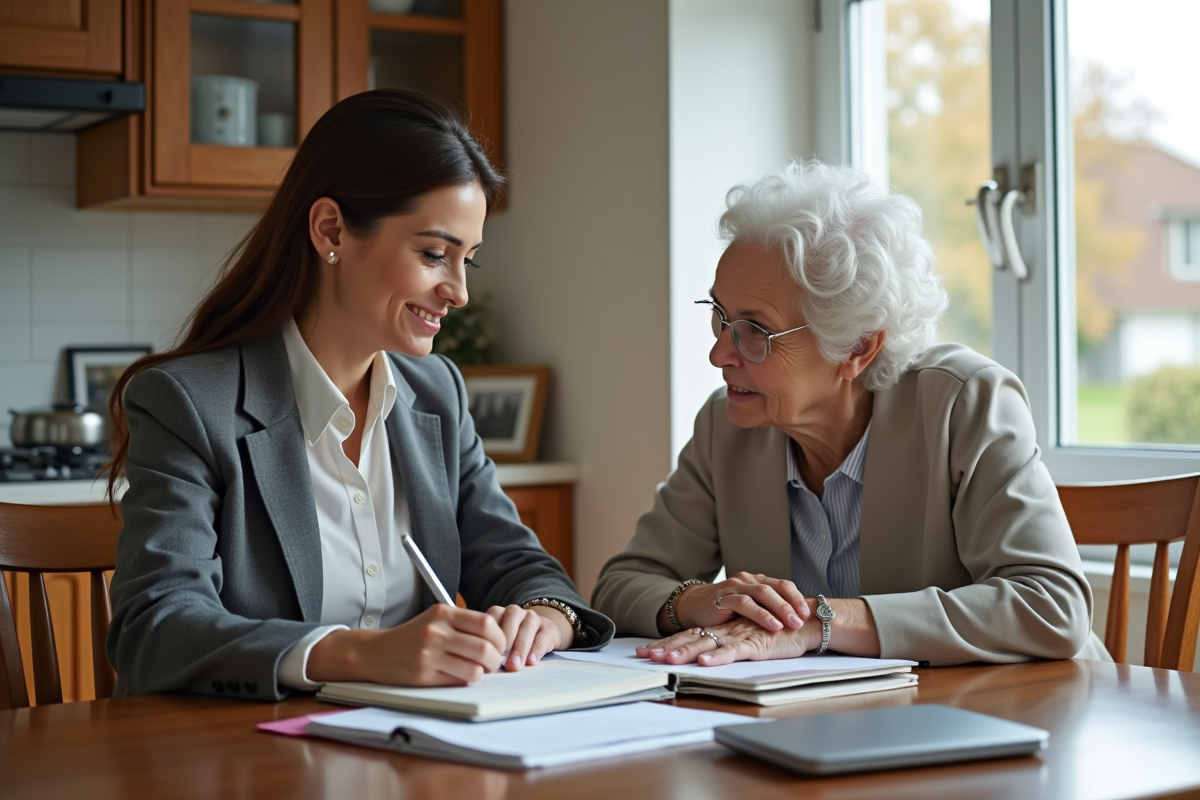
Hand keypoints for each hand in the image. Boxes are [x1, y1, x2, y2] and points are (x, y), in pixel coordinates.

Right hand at [307, 604, 506, 685]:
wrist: (376, 652)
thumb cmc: (414, 636)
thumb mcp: (436, 619)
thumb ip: (464, 624)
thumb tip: (499, 641)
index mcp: (443, 613)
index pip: (486, 624)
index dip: (500, 637)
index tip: (499, 645)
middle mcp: (436, 631)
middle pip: (484, 648)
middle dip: (495, 659)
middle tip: (493, 663)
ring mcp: (429, 654)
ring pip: (475, 669)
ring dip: (482, 673)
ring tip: (478, 670)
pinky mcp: (423, 675)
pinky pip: (458, 681)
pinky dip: (465, 680)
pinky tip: (460, 675)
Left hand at [485, 604, 567, 670]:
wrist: (540, 634)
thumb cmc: (512, 642)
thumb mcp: (499, 642)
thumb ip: (490, 648)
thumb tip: (481, 665)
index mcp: (499, 612)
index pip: (492, 619)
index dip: (489, 637)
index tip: (485, 656)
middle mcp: (516, 612)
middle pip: (510, 622)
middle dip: (505, 644)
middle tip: (500, 662)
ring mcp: (533, 618)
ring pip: (527, 629)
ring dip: (520, 648)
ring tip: (514, 666)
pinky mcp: (548, 628)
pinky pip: (542, 637)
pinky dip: (536, 650)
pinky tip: (531, 661)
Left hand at [638, 616, 819, 666]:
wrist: (805, 623)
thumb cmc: (777, 633)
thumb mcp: (746, 640)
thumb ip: (728, 645)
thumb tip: (707, 656)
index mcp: (722, 630)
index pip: (688, 636)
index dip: (666, 644)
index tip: (644, 652)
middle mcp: (726, 631)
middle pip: (689, 639)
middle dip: (665, 648)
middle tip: (643, 655)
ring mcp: (739, 636)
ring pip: (706, 645)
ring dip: (684, 652)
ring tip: (664, 660)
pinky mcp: (755, 644)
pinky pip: (733, 651)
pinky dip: (718, 657)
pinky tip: (704, 662)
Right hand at [657, 572, 809, 634]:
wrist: (692, 607)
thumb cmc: (723, 611)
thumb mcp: (748, 609)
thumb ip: (765, 610)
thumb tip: (794, 621)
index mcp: (756, 581)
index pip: (782, 585)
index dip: (796, 597)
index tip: (809, 612)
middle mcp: (747, 581)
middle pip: (776, 588)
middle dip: (792, 603)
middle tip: (805, 618)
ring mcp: (734, 587)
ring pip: (762, 593)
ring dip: (780, 609)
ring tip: (793, 623)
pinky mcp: (723, 598)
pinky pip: (745, 604)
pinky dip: (762, 615)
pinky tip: (773, 625)